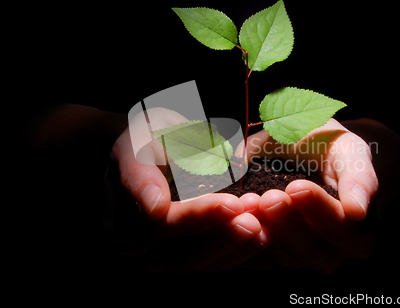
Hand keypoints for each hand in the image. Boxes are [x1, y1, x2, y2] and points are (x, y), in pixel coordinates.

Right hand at [106, 108, 270, 271]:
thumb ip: (142, 175)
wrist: (153, 151)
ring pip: (206, 265)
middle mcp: (142, 250)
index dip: (199, 216)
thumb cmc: (146, 140)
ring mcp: (168, 258)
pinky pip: (220, 264)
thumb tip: (155, 208)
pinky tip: (271, 244)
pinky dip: (247, 256)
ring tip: (267, 228)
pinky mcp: (194, 258)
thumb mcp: (137, 143)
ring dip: (238, 249)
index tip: (231, 203)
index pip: (164, 226)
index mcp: (122, 222)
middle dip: (224, 237)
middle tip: (256, 218)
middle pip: (185, 254)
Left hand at [235, 119, 378, 272]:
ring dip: (265, 230)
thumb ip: (358, 176)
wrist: (300, 150)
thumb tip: (358, 211)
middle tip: (269, 197)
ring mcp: (299, 255)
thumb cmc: (330, 148)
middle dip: (289, 223)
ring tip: (249, 202)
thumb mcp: (348, 150)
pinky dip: (246, 235)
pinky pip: (259, 254)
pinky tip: (237, 211)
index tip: (297, 187)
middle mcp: (332, 251)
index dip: (321, 211)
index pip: (346, 230)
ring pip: (283, 255)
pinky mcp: (271, 253)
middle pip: (314, 251)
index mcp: (359, 231)